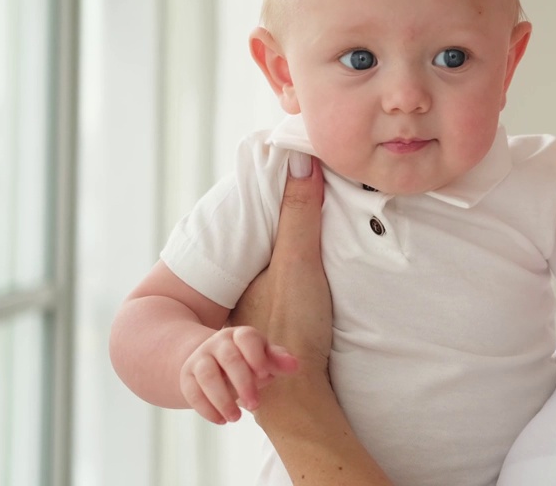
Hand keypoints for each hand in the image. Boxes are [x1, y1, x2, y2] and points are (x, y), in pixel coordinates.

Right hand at [179, 326, 297, 423]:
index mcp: (241, 335)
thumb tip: (295, 365)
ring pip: (207, 375)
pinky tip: (221, 420)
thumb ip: (278, 361)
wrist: (212, 360)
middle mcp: (218, 343)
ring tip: (236, 418)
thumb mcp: (264, 358)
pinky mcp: (187, 376)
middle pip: (229, 359)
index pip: (247, 338)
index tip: (264, 374)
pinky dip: (206, 408)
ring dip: (222, 399)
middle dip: (242, 383)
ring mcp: (200, 358)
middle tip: (254, 405)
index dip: (256, 355)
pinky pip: (192, 391)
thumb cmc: (247, 360)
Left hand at [228, 153, 332, 419]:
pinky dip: (294, 293)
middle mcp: (243, 295)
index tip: (291, 177)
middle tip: (303, 205)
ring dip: (284, 267)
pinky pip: (282, 304)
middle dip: (275, 233)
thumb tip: (301, 157)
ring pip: (270, 281)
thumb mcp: (298, 262)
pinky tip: (312, 295)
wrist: (296, 397)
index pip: (257, 224)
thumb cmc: (291, 328)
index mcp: (243, 270)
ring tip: (308, 246)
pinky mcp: (276, 343)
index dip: (272, 201)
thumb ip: (300, 214)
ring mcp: (258, 321)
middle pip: (261, 252)